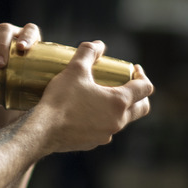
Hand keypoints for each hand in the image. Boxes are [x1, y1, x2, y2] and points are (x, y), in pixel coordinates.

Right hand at [34, 41, 152, 153]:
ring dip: (119, 108)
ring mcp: (106, 135)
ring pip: (122, 120)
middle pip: (141, 108)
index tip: (134, 70)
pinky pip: (104, 129)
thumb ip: (88, 53)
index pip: (145, 88)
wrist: (43, 131)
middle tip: (128, 84)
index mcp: (118, 102)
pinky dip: (102, 119)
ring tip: (104, 96)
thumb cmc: (61, 99)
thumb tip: (98, 44)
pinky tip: (87, 112)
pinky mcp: (92, 143)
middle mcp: (117, 121)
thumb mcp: (74, 70)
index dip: (142, 76)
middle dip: (139, 95)